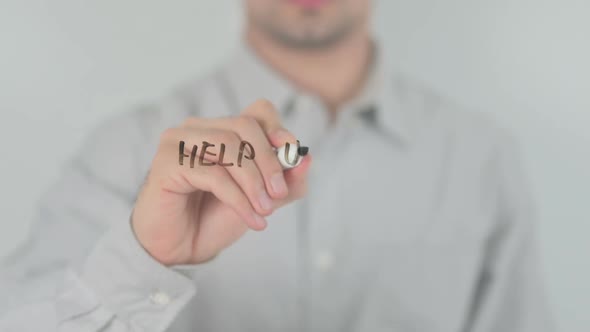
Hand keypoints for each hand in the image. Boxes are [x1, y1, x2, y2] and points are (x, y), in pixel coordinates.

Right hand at [130, 100, 310, 265]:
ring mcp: (178, 141)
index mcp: (222, 129)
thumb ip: (286, 182)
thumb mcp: (261, 200)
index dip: (279, 130)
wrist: (180, 249)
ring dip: (254, 182)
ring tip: (265, 210)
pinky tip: (252, 220)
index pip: (257, 112)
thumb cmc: (215, 218)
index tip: (293, 156)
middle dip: (269, 161)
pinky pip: (213, 174)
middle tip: (280, 193)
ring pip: (229, 147)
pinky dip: (239, 199)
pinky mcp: (166, 162)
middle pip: (245, 126)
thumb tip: (307, 159)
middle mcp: (198, 128)